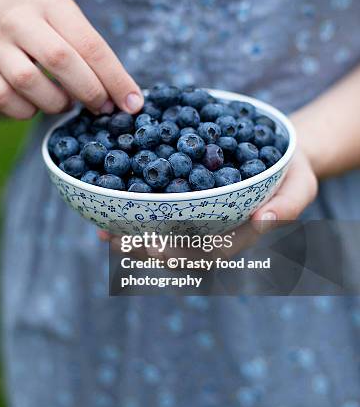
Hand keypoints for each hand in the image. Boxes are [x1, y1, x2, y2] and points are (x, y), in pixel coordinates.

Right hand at [0, 0, 142, 118]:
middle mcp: (19, 20)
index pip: (90, 45)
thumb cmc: (48, 31)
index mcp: (52, 4)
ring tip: (68, 104)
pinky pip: (5, 99)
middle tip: (103, 107)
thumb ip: (98, 59)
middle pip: (60, 60)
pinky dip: (27, 111)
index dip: (115, 79)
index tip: (132, 103)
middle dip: (90, 91)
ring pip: (28, 81)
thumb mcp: (73, 28)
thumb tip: (130, 100)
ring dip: (57, 103)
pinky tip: (38, 106)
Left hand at [98, 146, 317, 247]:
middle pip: (177, 253)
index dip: (178, 254)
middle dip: (144, 250)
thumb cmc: (292, 170)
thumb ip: (288, 205)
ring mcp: (203, 223)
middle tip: (114, 240)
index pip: (207, 253)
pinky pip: (162, 217)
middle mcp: (217, 234)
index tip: (150, 246)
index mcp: (240, 235)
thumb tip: (262, 222)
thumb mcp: (301, 184)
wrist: (280, 153)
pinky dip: (137, 217)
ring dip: (134, 239)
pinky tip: (112, 208)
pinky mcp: (191, 205)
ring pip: (165, 240)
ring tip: (104, 230)